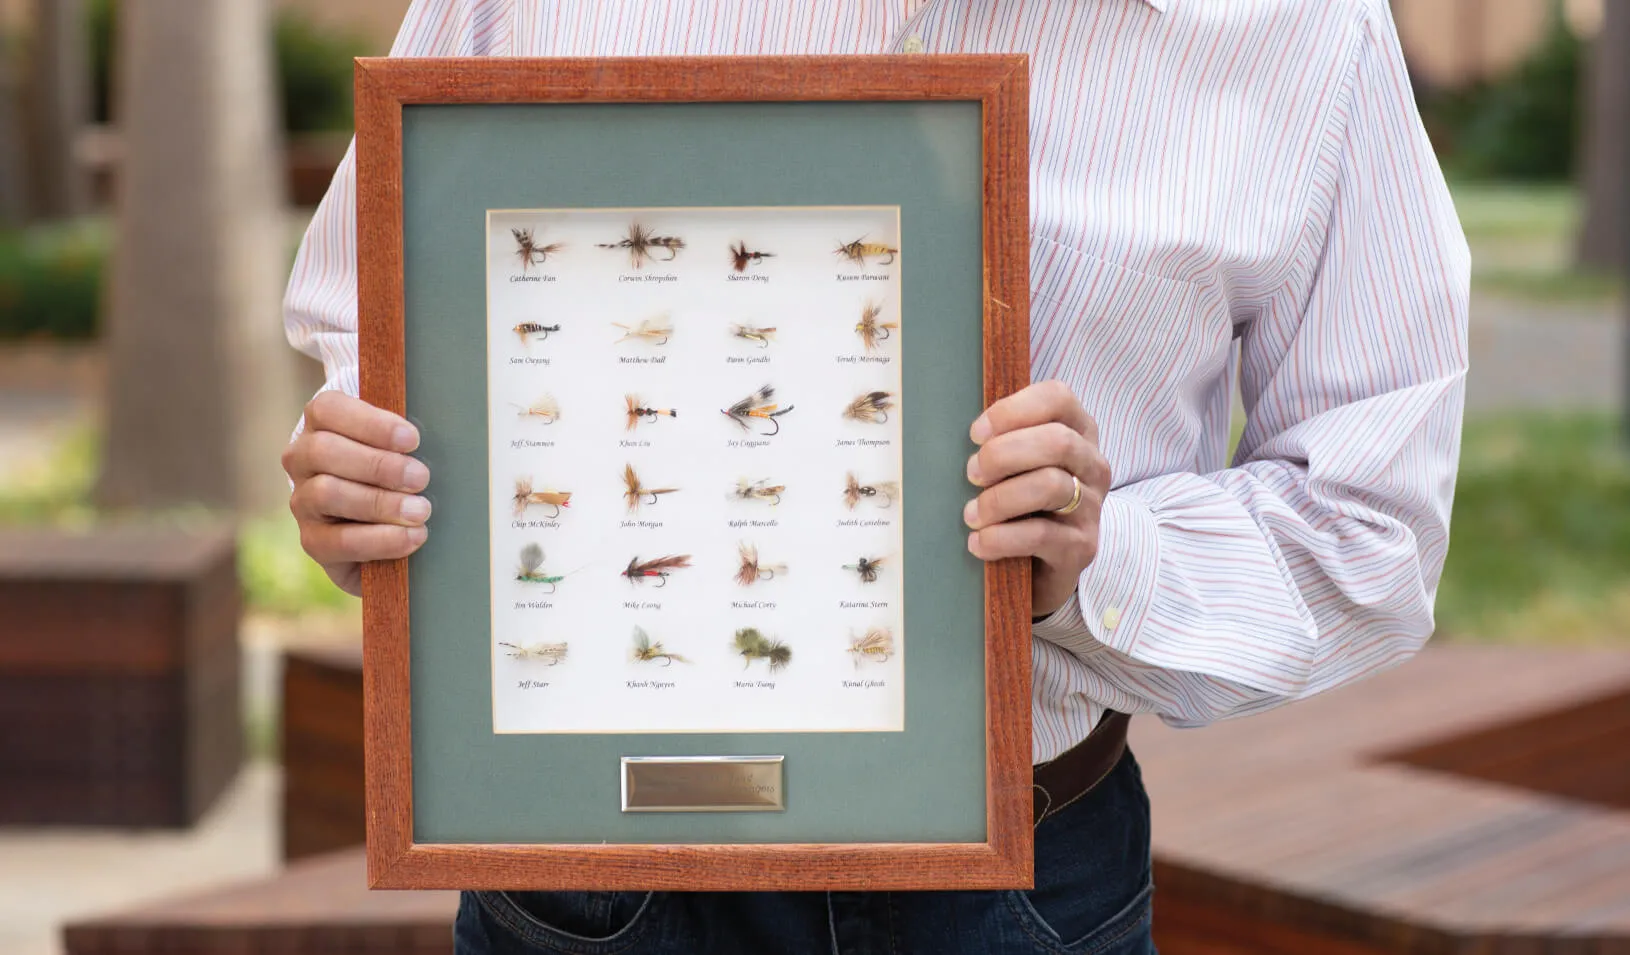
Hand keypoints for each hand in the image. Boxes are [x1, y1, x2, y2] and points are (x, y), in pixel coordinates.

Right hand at [281, 391, 430, 595]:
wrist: (388, 527)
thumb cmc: (401, 473)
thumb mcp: (405, 448)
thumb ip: (407, 438)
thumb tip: (444, 427)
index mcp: (322, 424)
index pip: (329, 410)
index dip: (370, 423)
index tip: (412, 439)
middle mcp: (302, 459)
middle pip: (324, 450)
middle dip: (378, 465)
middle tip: (421, 477)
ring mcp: (303, 501)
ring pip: (326, 493)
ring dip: (379, 502)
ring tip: (420, 511)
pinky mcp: (313, 541)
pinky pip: (338, 541)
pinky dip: (379, 539)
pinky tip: (411, 537)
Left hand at [964, 380, 1110, 616]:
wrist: (1045, 566)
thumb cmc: (1023, 504)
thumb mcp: (1018, 465)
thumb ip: (1003, 440)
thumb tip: (960, 433)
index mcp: (1078, 432)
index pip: (1058, 398)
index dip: (1013, 410)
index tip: (976, 433)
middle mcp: (1092, 465)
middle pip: (1057, 441)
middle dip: (1004, 454)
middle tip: (972, 474)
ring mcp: (1092, 507)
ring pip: (1050, 485)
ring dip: (999, 499)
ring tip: (972, 514)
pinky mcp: (1082, 546)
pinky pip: (1040, 535)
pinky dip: (1000, 538)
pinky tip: (978, 543)